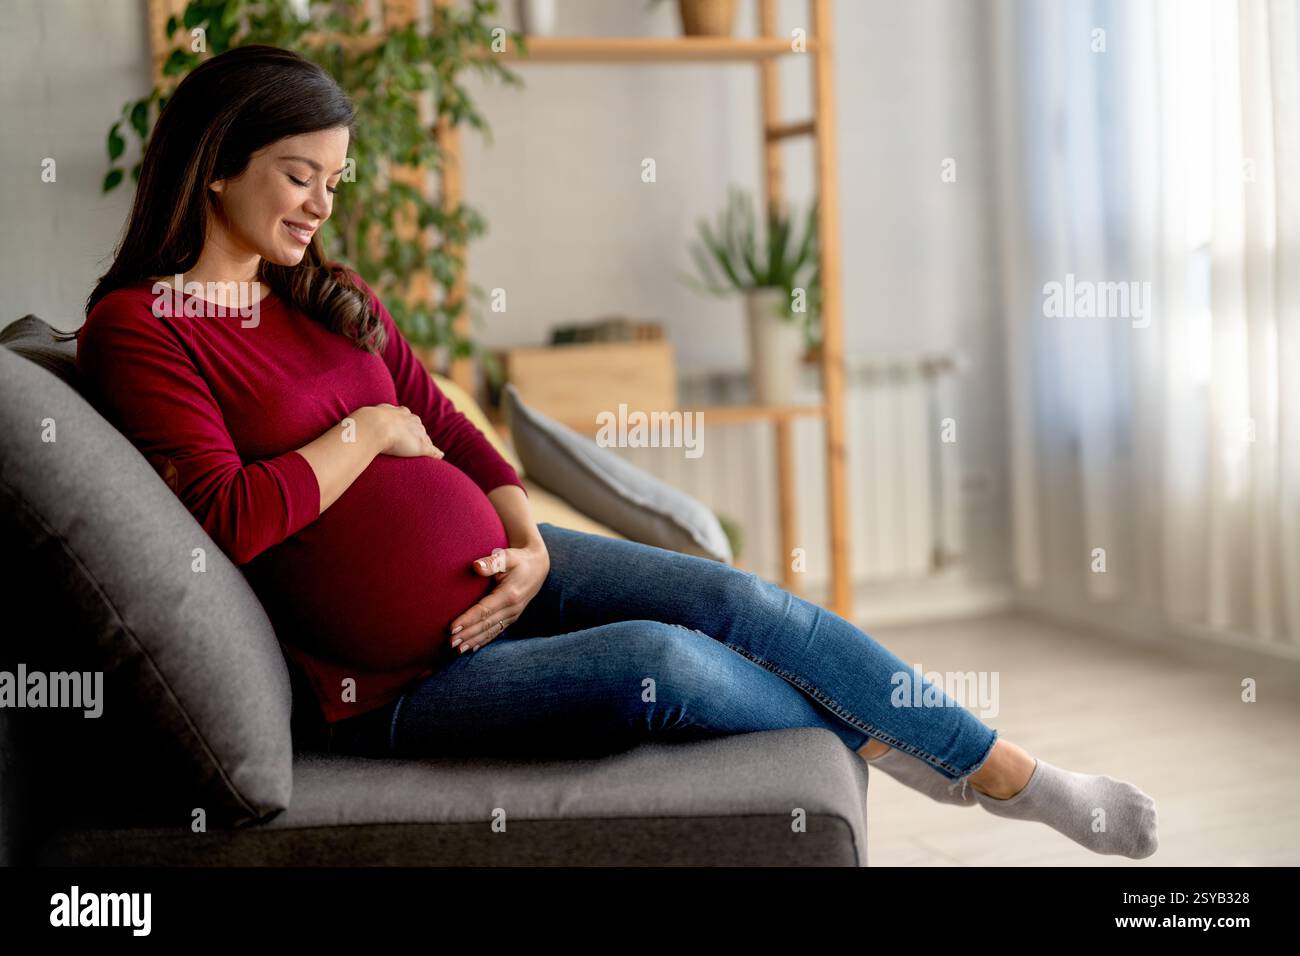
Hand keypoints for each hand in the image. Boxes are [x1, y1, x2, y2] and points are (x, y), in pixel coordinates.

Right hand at [360, 403, 442, 458]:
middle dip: (418, 433)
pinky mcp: (420, 445)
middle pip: (419, 428)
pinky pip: (432, 449)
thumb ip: (364, 420)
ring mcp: (417, 433)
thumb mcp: (366, 417)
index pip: (408, 418)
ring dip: (426, 444)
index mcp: (400, 413)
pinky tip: (439, 457)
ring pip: (425, 438)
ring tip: (427, 451)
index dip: (407, 424)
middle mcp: (411, 421)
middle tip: (415, 441)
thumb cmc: (366, 423)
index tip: (405, 428)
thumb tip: (351, 426)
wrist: (374, 426)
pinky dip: (436, 453)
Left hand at [449, 538, 550, 653]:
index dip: (467, 620)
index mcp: (509, 594)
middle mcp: (512, 608)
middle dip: (467, 634)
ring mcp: (513, 615)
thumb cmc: (518, 560)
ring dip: (474, 641)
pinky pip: (496, 631)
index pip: (484, 610)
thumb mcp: (507, 556)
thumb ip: (492, 561)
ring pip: (491, 631)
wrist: (538, 567)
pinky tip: (472, 648)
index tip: (452, 628)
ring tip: (458, 650)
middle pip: (486, 624)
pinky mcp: (512, 618)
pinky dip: (484, 640)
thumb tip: (476, 566)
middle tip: (450, 642)